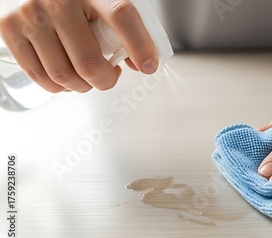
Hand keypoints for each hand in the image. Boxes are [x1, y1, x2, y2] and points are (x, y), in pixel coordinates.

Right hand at [0, 0, 157, 92]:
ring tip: (88, 76)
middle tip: (110, 76)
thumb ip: (119, 22)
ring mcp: (30, 15)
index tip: (149, 66)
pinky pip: (39, 75)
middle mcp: (58, 0)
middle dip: (106, 80)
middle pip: (90, 62)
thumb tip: (140, 61)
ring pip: (64, 75)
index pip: (122, 16)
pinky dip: (58, 86)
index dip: (140, 46)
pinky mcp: (7, 29)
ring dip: (83, 86)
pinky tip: (67, 77)